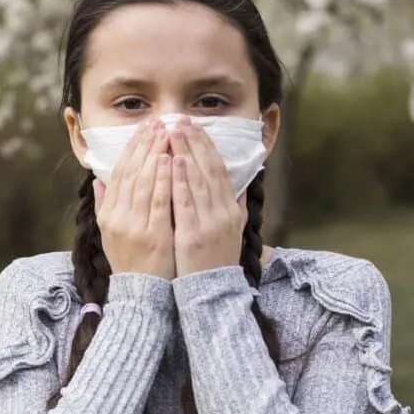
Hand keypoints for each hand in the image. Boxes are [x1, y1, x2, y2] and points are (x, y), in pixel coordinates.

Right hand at [95, 119, 174, 278]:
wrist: (141, 295)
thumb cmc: (131, 262)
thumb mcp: (109, 234)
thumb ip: (104, 205)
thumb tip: (99, 180)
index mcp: (109, 215)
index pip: (120, 173)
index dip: (132, 148)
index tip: (144, 128)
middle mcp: (118, 218)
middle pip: (131, 173)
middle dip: (145, 144)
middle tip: (158, 122)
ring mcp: (135, 227)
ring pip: (144, 182)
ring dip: (155, 154)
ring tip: (166, 133)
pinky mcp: (154, 236)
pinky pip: (159, 202)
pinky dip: (164, 179)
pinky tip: (171, 161)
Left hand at [168, 116, 246, 275]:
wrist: (212, 294)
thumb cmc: (217, 262)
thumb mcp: (234, 233)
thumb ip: (237, 208)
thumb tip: (241, 187)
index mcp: (231, 210)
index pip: (219, 170)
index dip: (207, 146)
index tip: (195, 126)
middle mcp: (223, 213)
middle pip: (208, 170)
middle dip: (194, 142)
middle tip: (180, 120)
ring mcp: (209, 224)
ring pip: (197, 181)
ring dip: (185, 153)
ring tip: (173, 132)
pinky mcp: (193, 235)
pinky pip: (185, 203)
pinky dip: (180, 180)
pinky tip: (174, 162)